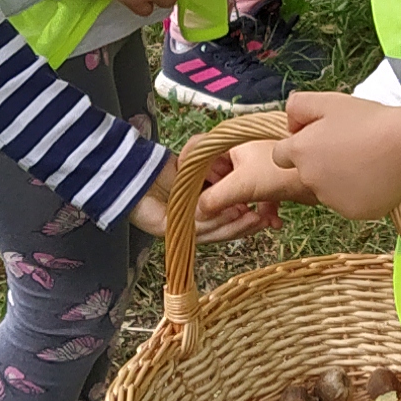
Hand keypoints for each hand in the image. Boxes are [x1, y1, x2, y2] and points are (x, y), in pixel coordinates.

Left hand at [134, 182, 277, 243]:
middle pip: (222, 232)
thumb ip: (218, 180)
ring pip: (212, 232)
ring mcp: (177, 230)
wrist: (133, 168)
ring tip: (253, 216)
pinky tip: (233, 212)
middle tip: (266, 220)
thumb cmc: (164, 169)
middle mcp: (188, 226)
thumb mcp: (199, 171)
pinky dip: (216, 220)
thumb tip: (242, 194)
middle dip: (245, 226)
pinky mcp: (167, 229)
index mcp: (197, 215)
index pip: (225, 224)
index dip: (245, 222)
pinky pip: (196, 227)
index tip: (266, 217)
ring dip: (235, 224)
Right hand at [197, 138, 313, 212]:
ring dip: (245, 210)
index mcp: (228, 141)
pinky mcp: (272, 175)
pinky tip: (274, 222)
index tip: (200, 198)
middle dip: (225, 201)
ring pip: (238, 189)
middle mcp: (240, 147)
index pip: (197, 154)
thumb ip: (215, 199)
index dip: (195, 177)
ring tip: (256, 220)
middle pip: (217, 177)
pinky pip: (258, 193)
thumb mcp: (243, 186)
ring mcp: (256, 162)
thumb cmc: (284, 171)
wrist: (328, 172)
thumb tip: (196, 211)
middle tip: (235, 214)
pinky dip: (264, 209)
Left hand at [228, 91, 400, 222]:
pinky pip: (350, 204)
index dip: (299, 147)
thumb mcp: (329, 101)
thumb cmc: (369, 120)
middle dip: (322, 163)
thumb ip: (297, 106)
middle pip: (307, 174)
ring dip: (340, 180)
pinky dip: (360, 194)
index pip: (281, 156)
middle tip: (350, 148)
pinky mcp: (352, 213)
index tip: (321, 140)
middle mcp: (309, 179)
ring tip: (367, 162)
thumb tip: (290, 125)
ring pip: (328, 191)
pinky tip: (376, 177)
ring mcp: (330, 199)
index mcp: (300, 151)